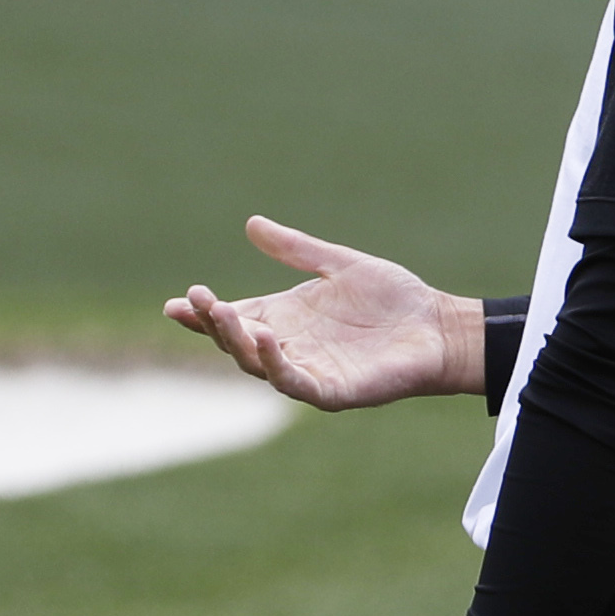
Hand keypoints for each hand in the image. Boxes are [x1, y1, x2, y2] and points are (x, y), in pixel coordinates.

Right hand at [165, 216, 482, 409]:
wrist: (439, 325)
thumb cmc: (393, 298)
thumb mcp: (336, 264)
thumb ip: (295, 249)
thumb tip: (251, 224)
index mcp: (285, 319)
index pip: (233, 319)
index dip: (202, 314)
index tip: (175, 303)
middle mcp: (290, 348)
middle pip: (236, 342)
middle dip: (213, 324)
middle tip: (197, 299)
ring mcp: (309, 372)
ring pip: (258, 364)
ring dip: (236, 341)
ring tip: (222, 313)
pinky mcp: (333, 392)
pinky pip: (296, 384)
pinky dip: (277, 365)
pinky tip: (268, 339)